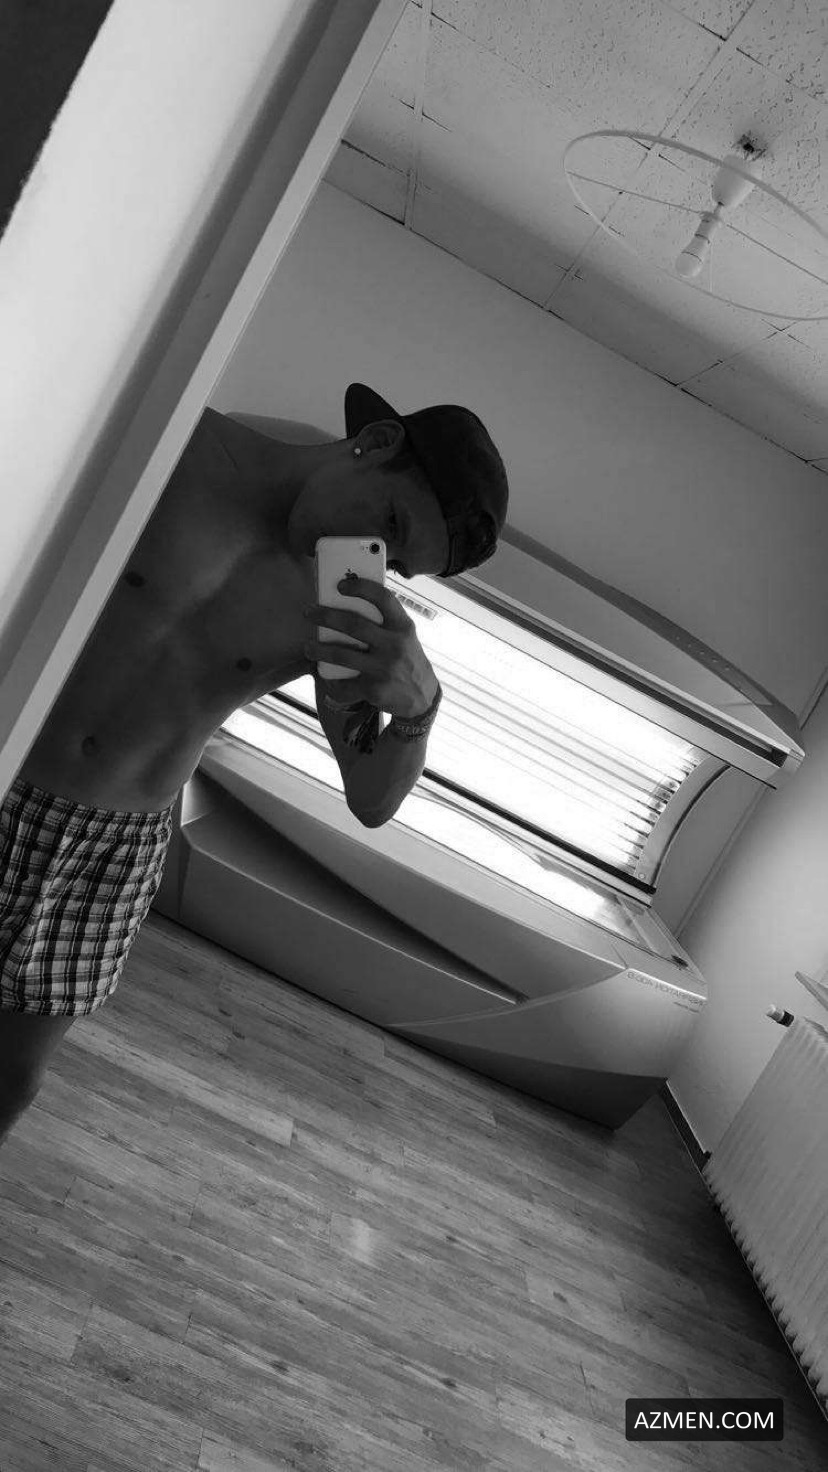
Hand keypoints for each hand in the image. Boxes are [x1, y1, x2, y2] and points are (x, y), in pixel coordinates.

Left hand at [304, 577, 439, 718]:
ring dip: (319, 650)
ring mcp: (384, 668)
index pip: (383, 598)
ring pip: (342, 655)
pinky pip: (344, 684)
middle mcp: (395, 645)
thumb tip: (346, 604)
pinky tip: (325, 678)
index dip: (361, 588)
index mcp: (402, 626)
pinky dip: (331, 682)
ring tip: (308, 647)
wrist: (423, 697)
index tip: (340, 585)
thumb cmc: (406, 658)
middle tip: (309, 612)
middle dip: (326, 617)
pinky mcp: (375, 689)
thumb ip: (384, 623)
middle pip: (354, 624)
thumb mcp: (404, 636)